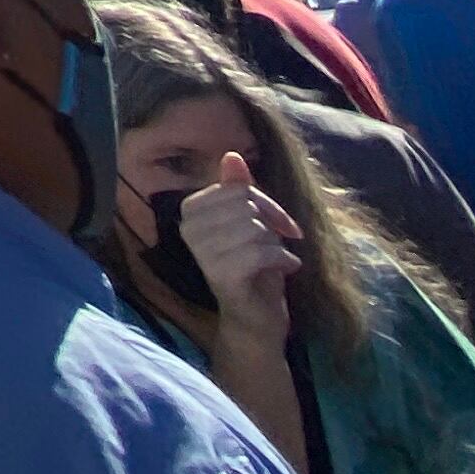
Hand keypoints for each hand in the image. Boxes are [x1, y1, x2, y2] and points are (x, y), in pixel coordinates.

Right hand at [178, 152, 302, 347]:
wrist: (255, 318)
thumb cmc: (254, 266)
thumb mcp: (250, 222)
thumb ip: (239, 189)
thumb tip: (232, 155)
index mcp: (190, 210)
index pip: (237, 188)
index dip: (265, 203)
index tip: (279, 223)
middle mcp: (188, 228)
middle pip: (246, 206)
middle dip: (273, 224)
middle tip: (282, 243)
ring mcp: (201, 252)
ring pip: (254, 228)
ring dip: (277, 245)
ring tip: (278, 259)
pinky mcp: (220, 274)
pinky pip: (259, 252)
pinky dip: (282, 259)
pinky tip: (287, 268)